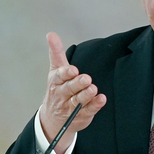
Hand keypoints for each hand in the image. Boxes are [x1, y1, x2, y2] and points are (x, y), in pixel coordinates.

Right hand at [39, 32, 106, 153]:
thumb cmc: (57, 90)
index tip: (73, 70)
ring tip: (93, 89)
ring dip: (86, 95)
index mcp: (56, 82)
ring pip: (78, 100)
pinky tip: (101, 99)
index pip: (60, 76)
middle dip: (77, 84)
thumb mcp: (55, 71)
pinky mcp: (81, 115)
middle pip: (70, 89)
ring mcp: (71, 106)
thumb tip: (51, 34)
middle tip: (86, 79)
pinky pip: (88, 110)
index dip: (66, 73)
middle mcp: (62, 94)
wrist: (53, 119)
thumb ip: (56, 53)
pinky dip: (95, 105)